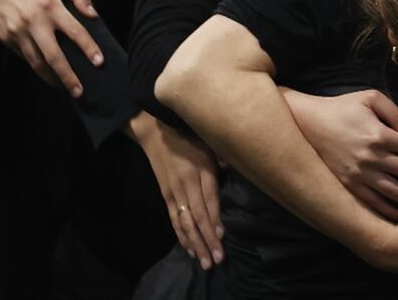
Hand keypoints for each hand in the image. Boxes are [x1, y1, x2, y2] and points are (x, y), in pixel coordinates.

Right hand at [0, 0, 100, 94]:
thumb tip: (93, 15)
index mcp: (50, 5)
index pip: (75, 31)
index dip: (89, 48)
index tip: (99, 63)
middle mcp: (33, 21)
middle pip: (54, 56)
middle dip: (68, 77)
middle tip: (80, 92)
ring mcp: (18, 32)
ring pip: (37, 63)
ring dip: (52, 78)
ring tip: (65, 88)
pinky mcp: (6, 38)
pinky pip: (26, 57)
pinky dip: (38, 67)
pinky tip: (49, 73)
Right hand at [130, 112, 224, 269]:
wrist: (155, 135)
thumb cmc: (189, 139)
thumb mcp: (208, 144)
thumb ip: (222, 159)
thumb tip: (241, 169)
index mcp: (200, 170)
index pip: (209, 199)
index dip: (215, 219)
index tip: (222, 236)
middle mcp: (187, 184)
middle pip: (198, 216)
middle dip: (207, 240)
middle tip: (217, 259)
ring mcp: (174, 192)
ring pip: (185, 223)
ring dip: (195, 244)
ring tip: (205, 262)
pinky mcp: (165, 197)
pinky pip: (174, 220)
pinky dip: (182, 236)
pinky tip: (189, 249)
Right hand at [284, 89, 397, 221]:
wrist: (305, 122)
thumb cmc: (340, 107)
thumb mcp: (370, 99)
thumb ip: (396, 115)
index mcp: (380, 135)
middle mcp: (372, 158)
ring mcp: (360, 174)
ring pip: (396, 193)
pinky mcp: (348, 185)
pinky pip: (373, 202)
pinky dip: (390, 211)